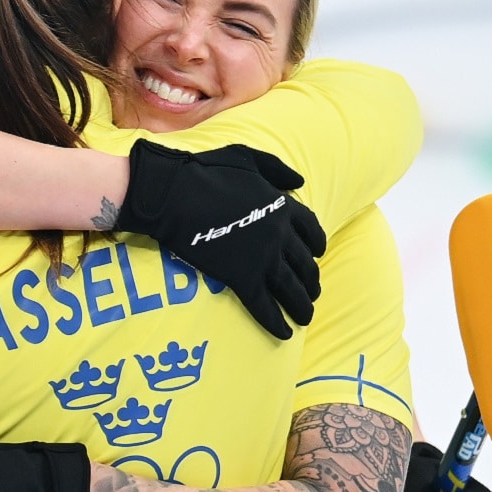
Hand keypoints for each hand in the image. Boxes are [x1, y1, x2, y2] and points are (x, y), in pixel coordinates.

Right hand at [115, 140, 325, 338]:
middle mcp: (280, 235)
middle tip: (311, 292)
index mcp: (283, 207)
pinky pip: (264, 307)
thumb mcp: (248, 158)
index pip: (312, 231)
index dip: (317, 246)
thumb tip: (299, 181)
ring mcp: (263, 259)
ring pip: (292, 289)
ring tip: (305, 316)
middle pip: (305, 265)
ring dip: (302, 306)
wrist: (174, 194)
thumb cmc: (206, 172)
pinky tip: (285, 334)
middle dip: (311, 281)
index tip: (317, 255)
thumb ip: (277, 169)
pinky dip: (276, 323)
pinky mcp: (242, 278)